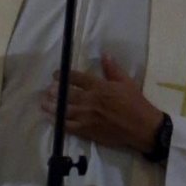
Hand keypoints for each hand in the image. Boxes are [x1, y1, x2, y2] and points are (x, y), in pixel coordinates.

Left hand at [40, 55, 163, 153]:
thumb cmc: (135, 103)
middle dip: (55, 92)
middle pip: (67, 95)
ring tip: (44, 103)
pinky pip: (69, 126)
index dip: (64, 76)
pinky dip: (59, 122)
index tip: (55, 75)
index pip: (77, 79)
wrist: (142, 127)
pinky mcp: (88, 131)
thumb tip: (105, 54)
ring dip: (52, 107)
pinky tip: (52, 119)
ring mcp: (88, 117)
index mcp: (99, 87)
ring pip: (65, 111)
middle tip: (48, 90)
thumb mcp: (126, 82)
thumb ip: (113, 69)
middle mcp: (91, 101)